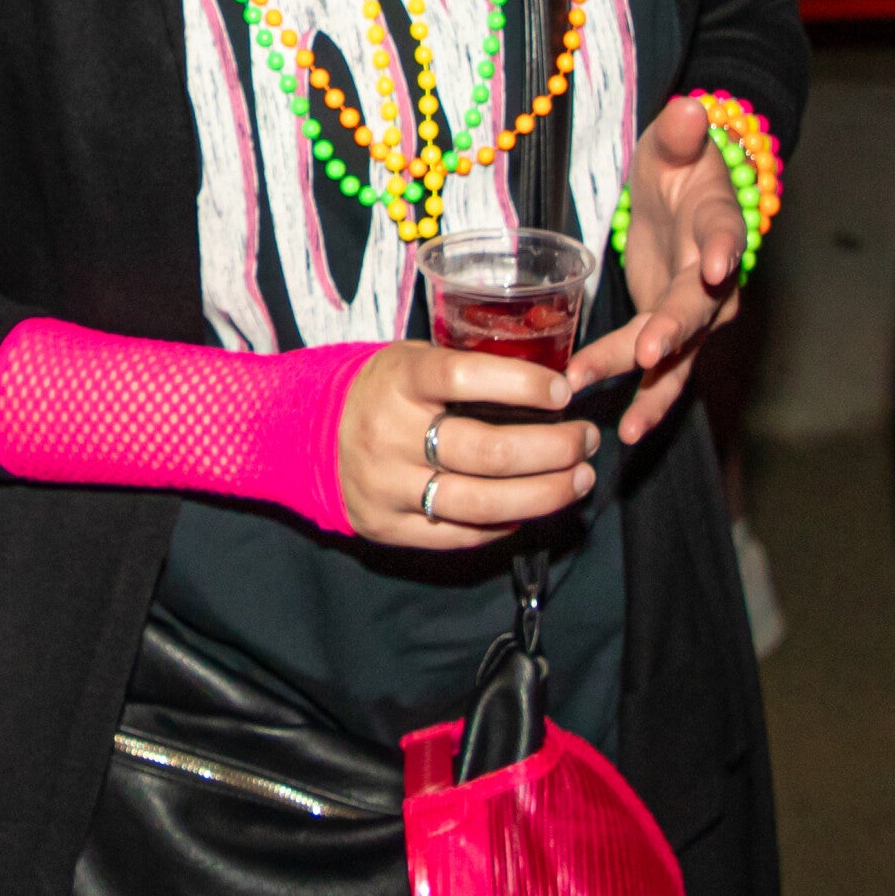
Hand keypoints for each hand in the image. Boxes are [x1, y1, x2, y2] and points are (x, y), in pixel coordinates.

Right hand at [337, 341, 598, 550]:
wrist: (307, 434)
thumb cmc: (383, 391)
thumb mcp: (412, 360)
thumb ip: (468, 371)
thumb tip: (551, 387)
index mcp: (398, 380)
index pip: (464, 376)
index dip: (522, 384)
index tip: (565, 391)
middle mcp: (390, 434)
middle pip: (488, 452)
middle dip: (554, 449)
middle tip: (587, 440)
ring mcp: (387, 486)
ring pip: (482, 504)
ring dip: (545, 494)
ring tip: (579, 479)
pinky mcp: (387, 526)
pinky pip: (460, 535)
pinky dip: (505, 525)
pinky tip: (532, 509)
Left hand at [568, 96, 744, 445]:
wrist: (686, 193)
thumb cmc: (679, 164)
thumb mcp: (674, 141)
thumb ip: (681, 132)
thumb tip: (688, 106)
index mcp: (718, 222)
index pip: (726, 232)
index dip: (723, 249)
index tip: (715, 267)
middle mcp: (716, 277)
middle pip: (698, 306)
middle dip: (674, 329)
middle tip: (651, 350)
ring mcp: (697, 311)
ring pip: (680, 354)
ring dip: (654, 388)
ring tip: (630, 427)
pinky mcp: (673, 331)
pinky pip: (662, 372)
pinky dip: (645, 400)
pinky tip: (623, 433)